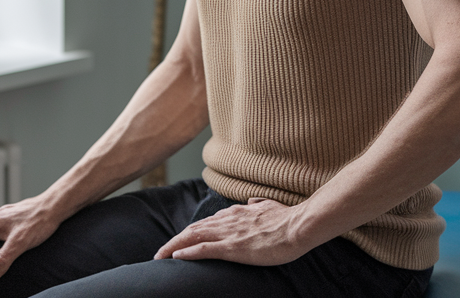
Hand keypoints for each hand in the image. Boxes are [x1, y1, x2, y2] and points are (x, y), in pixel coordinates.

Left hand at [154, 197, 310, 265]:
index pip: (207, 222)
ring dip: (174, 246)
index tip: (181, 240)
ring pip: (193, 237)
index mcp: (237, 212)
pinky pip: (203, 250)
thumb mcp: (270, 205)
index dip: (191, 231)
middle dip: (175, 240)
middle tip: (161, 252)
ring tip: (160, 256)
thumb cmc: (288, 218)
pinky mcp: (233, 248)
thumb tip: (252, 201)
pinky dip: (187, 253)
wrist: (299, 226)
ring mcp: (230, 234)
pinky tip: (175, 257)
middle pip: (194, 229)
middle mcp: (229, 220)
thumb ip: (258, 204)